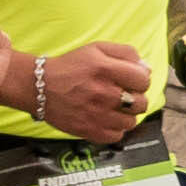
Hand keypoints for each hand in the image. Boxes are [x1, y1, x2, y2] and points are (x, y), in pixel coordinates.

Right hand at [37, 38, 151, 140]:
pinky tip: (105, 119)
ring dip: (126, 115)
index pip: (144, 80)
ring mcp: (97, 115)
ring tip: (113, 108)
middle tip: (122, 95)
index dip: (141, 80)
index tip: (131, 81)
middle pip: (141, 103)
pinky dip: (114, 129)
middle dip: (135, 98)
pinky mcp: (89, 131)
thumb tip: (146, 69)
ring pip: (131, 122)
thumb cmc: (70, 67)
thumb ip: (125, 53)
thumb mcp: (96, 49)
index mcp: (106, 69)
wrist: (38, 87)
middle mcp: (103, 93)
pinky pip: (116, 136)